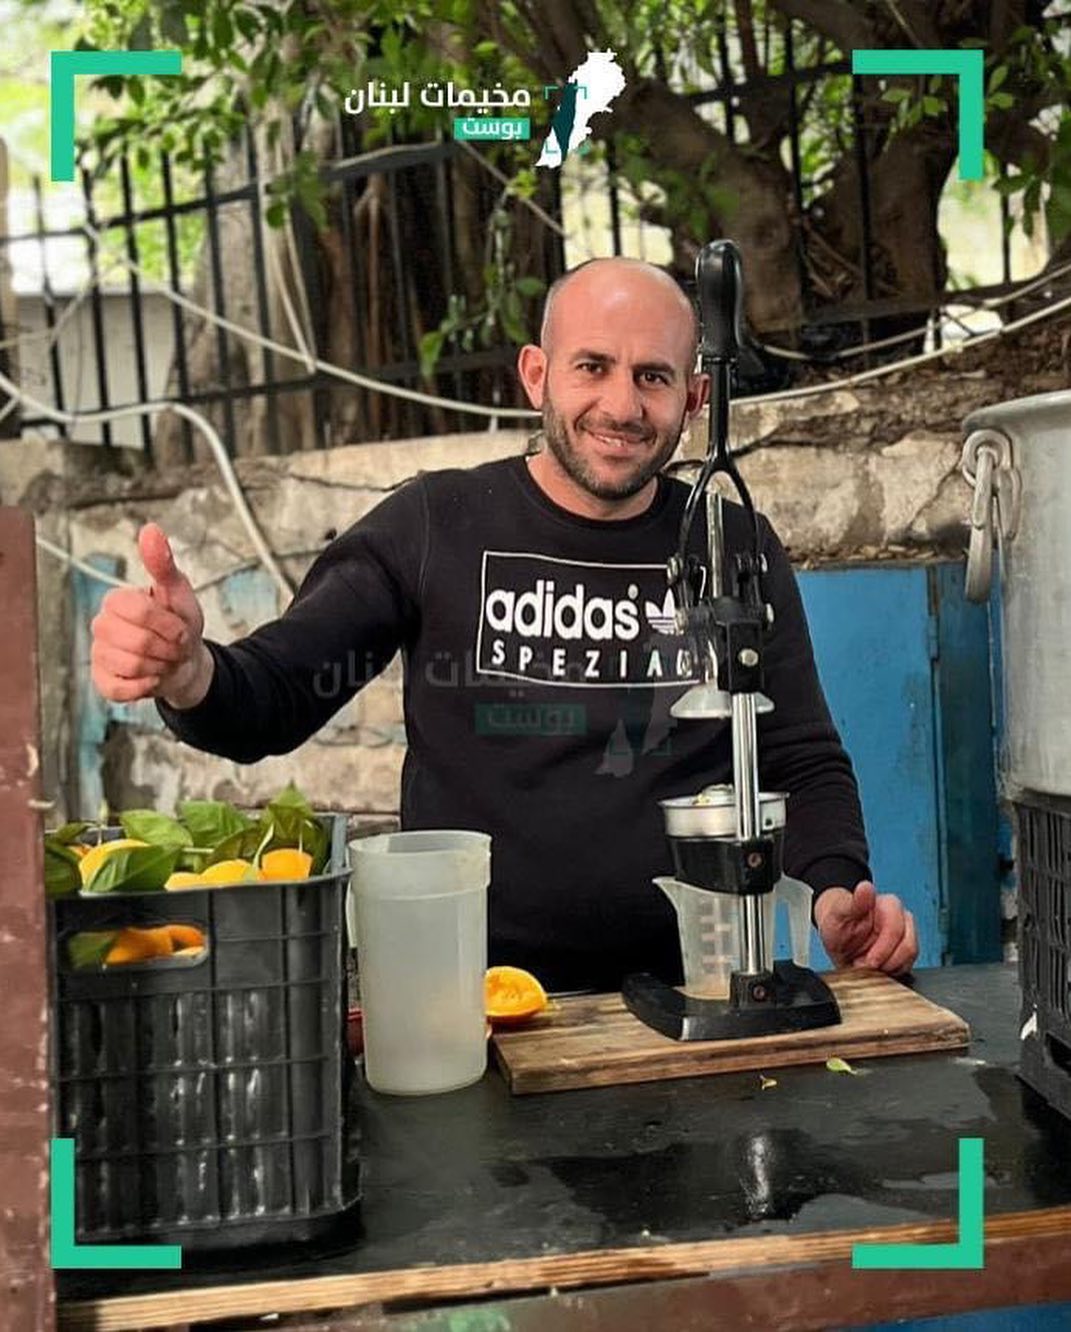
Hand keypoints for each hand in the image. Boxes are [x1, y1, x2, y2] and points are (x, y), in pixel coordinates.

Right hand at [90, 523, 212, 708]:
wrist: (185, 661)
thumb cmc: (179, 623)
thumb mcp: (179, 592)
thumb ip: (163, 564)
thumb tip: (150, 529)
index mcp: (116, 600)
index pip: (140, 611)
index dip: (169, 624)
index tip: (181, 627)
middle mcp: (101, 625)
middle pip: (138, 643)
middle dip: (168, 649)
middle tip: (175, 647)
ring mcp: (99, 654)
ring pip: (132, 667)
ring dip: (161, 667)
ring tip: (165, 660)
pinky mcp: (102, 681)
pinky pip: (122, 689)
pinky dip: (146, 686)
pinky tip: (152, 677)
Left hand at [814, 881, 917, 974]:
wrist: (837, 934)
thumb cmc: (839, 920)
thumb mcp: (839, 912)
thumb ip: (855, 901)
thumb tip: (866, 887)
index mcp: (889, 905)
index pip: (896, 928)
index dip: (881, 949)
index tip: (866, 960)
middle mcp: (902, 919)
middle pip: (907, 946)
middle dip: (882, 960)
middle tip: (862, 964)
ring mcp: (906, 935)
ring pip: (909, 957)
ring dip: (886, 967)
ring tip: (866, 965)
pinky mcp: (905, 952)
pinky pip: (907, 966)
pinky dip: (890, 972)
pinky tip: (874, 968)